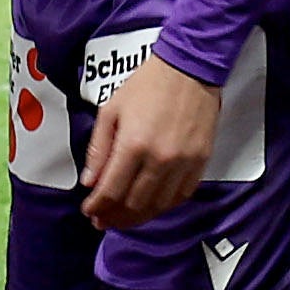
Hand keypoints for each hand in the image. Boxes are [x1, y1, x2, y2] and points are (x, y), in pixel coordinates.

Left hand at [81, 55, 222, 228]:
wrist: (189, 68)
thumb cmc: (148, 84)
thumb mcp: (111, 110)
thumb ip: (99, 148)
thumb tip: (90, 181)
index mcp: (133, 144)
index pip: (111, 190)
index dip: (97, 206)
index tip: (89, 211)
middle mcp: (159, 159)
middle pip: (133, 204)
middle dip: (114, 217)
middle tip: (103, 220)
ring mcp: (183, 163)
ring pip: (158, 205)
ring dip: (138, 217)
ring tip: (124, 218)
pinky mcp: (200, 162)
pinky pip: (181, 196)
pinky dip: (164, 206)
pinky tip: (151, 206)